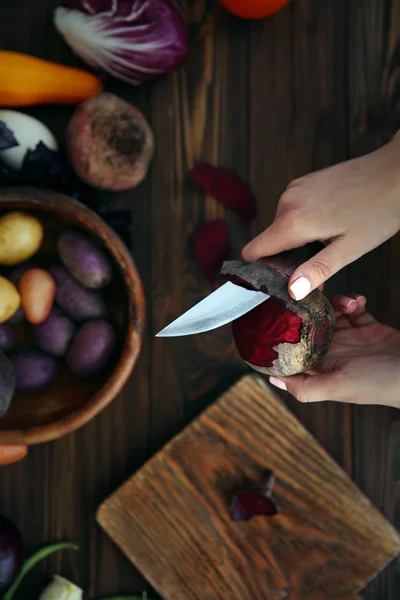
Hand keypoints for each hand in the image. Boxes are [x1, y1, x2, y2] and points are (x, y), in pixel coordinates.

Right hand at [243, 135, 399, 299]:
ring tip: (331, 239)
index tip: (284, 279)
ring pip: (282, 227)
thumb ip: (317, 271)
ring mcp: (294, 189)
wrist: (396, 171)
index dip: (263, 269)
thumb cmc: (379, 209)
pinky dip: (305, 223)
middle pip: (270, 242)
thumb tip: (292, 291)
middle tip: (323, 261)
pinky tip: (331, 222)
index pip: (253, 251)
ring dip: (299, 240)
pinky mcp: (303, 183)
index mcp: (293, 221)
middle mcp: (286, 202)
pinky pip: (292, 212)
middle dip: (290, 258)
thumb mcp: (350, 249)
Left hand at [269, 295, 399, 408]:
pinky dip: (352, 301)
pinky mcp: (367, 327)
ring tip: (345, 302)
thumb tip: (273, 380)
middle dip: (308, 309)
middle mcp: (332, 352)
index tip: (278, 311)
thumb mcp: (339, 387)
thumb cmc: (380, 384)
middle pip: (309, 325)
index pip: (294, 348)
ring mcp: (350, 338)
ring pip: (329, 313)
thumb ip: (306, 387)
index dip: (285, 332)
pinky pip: (352, 309)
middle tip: (309, 292)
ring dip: (333, 303)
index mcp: (321, 367)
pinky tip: (358, 301)